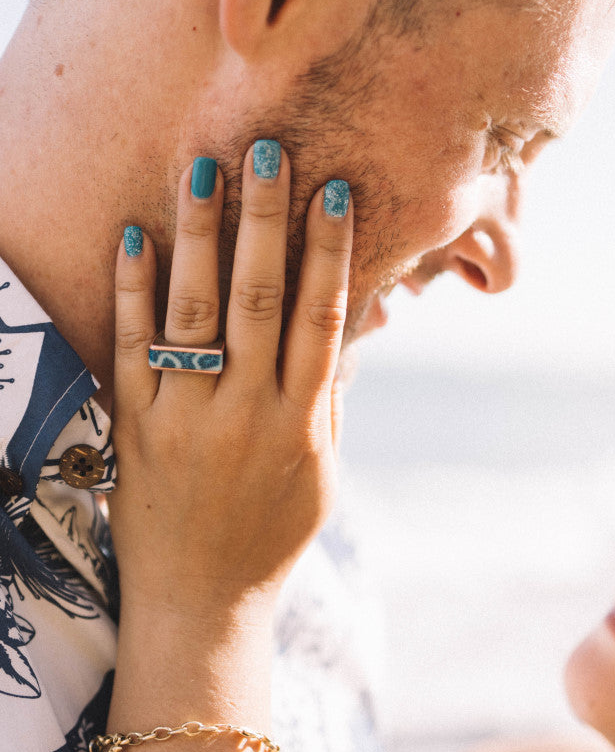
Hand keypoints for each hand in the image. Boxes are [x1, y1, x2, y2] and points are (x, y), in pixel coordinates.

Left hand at [108, 145, 352, 633]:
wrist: (200, 601)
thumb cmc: (270, 537)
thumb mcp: (321, 477)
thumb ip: (331, 402)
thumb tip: (346, 331)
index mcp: (299, 425)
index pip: (320, 320)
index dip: (328, 252)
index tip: (332, 192)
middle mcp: (245, 414)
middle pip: (260, 301)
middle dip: (265, 220)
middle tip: (266, 150)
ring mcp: (185, 419)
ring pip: (195, 314)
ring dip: (201, 238)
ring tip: (202, 171)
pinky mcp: (134, 429)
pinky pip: (131, 350)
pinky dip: (132, 293)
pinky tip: (134, 238)